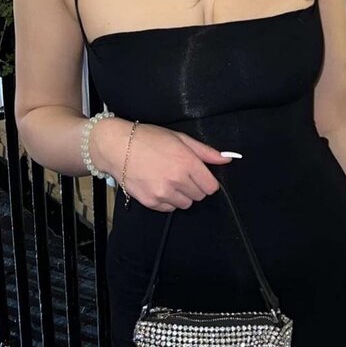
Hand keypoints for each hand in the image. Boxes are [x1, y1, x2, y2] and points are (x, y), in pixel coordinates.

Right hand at [91, 118, 235, 209]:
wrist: (118, 147)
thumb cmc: (149, 138)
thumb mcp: (180, 138)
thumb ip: (205, 152)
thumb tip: (227, 158)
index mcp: (187, 163)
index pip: (211, 187)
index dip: (207, 181)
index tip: (200, 175)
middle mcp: (177, 180)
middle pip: (199, 196)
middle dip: (195, 186)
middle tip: (181, 174)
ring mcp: (163, 193)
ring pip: (185, 204)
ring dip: (182, 195)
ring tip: (169, 179)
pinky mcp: (151, 202)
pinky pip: (169, 208)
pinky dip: (168, 200)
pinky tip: (159, 185)